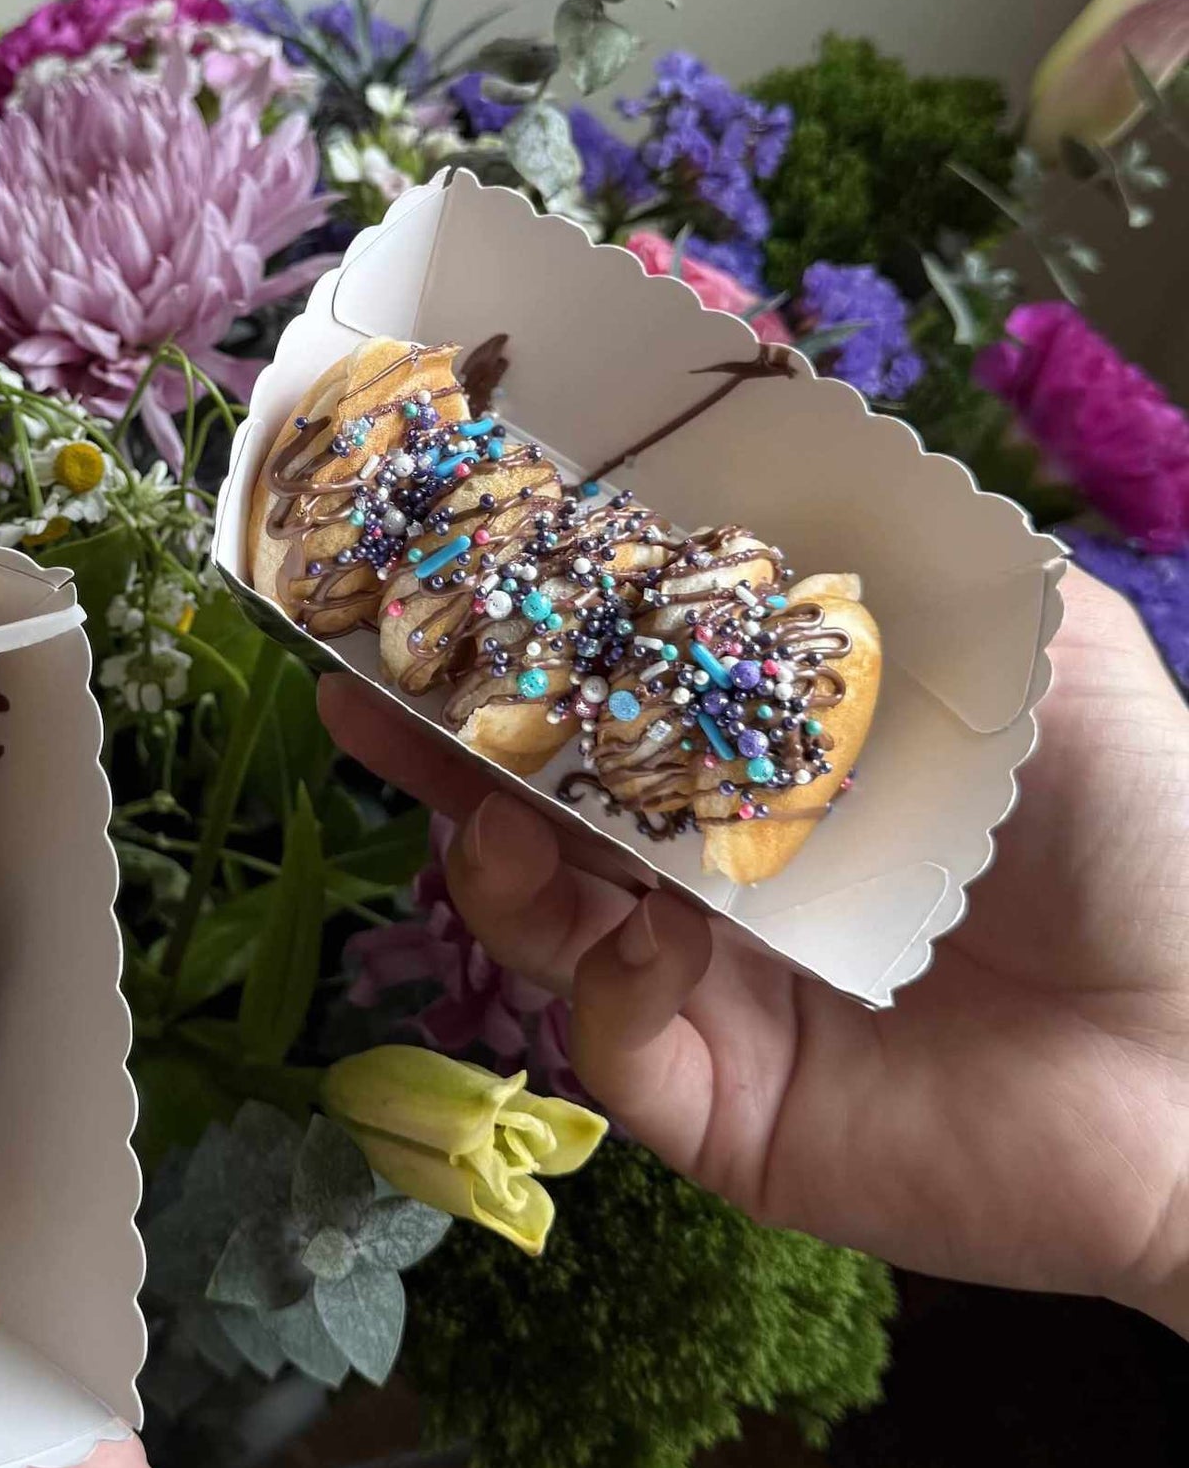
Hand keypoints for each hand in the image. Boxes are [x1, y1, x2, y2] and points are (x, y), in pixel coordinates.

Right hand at [321, 568, 1188, 1330]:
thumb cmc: (1144, 834)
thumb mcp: (1028, 640)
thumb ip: (887, 528)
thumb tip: (767, 360)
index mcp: (767, 764)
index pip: (608, 687)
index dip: (520, 625)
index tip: (437, 551)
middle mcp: (712, 871)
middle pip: (532, 799)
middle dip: (437, 740)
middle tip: (357, 677)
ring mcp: (703, 992)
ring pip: (536, 925)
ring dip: (493, 858)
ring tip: (497, 807)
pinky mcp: (715, 1107)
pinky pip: (612, 1044)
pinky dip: (612, 984)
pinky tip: (663, 937)